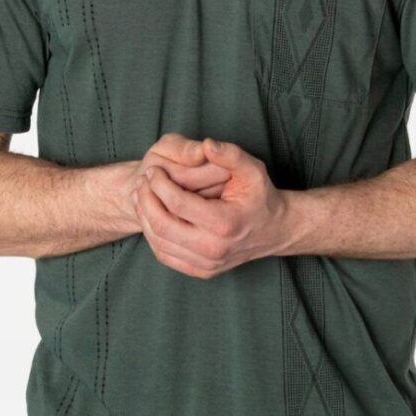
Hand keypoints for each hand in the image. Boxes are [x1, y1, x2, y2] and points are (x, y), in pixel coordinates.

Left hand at [129, 137, 288, 277]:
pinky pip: (165, 256)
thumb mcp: (252, 169)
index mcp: (225, 223)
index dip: (159, 184)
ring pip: (159, 243)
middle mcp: (214, 248)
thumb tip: (206, 144)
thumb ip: (229, 154)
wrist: (273, 230)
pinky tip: (151, 216)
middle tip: (142, 182)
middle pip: (163, 225)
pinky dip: (152, 235)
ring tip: (142, 196)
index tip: (153, 170)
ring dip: (145, 217)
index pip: (177, 203)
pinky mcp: (202, 271)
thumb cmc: (260, 196)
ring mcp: (207, 264)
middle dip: (146, 200)